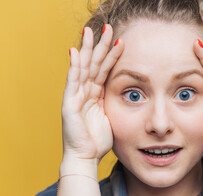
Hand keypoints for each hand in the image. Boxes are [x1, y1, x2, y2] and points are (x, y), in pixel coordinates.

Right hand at [62, 25, 123, 164]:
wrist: (86, 157)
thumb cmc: (99, 140)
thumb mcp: (111, 117)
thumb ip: (113, 104)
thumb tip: (130, 96)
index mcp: (95, 95)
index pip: (104, 70)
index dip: (112, 55)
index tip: (121, 40)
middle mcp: (85, 92)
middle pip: (94, 64)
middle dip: (100, 45)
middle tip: (107, 27)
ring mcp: (75, 96)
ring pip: (83, 68)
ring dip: (87, 49)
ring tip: (91, 31)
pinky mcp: (69, 104)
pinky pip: (72, 82)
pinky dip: (74, 67)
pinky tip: (75, 52)